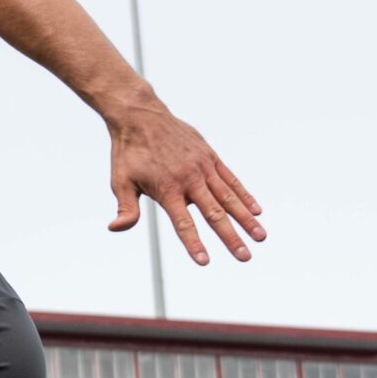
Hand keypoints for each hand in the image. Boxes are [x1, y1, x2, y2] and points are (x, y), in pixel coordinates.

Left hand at [105, 99, 263, 263]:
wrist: (141, 116)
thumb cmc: (129, 152)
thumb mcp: (121, 181)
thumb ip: (126, 208)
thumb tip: (116, 228)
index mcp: (167, 188)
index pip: (183, 222)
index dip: (194, 243)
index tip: (205, 261)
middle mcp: (189, 178)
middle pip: (214, 213)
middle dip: (231, 237)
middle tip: (245, 257)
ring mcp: (203, 166)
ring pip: (228, 197)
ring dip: (245, 218)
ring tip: (260, 236)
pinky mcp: (210, 156)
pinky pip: (231, 178)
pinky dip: (244, 194)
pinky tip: (256, 210)